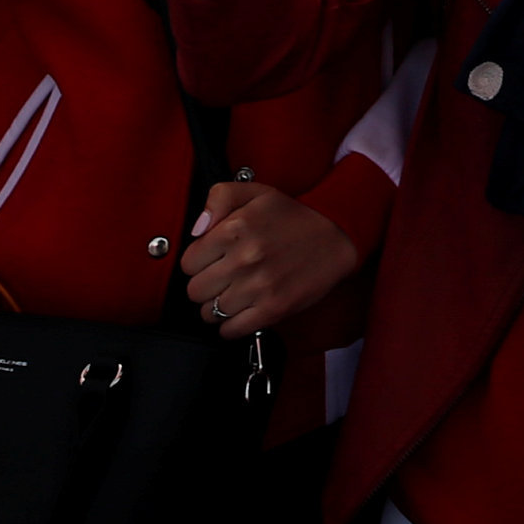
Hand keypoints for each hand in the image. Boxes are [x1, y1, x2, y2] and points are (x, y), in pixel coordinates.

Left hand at [181, 180, 359, 332]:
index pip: (187, 263)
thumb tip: (196, 230)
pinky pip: (230, 331)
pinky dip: (231, 325)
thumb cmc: (292, 216)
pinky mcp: (273, 309)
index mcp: (235, 229)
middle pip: (194, 291)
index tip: (213, 259)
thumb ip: (218, 198)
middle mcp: (244, 259)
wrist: (336, 236)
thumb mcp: (256, 192)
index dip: (198, 262)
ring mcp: (259, 287)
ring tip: (234, 293)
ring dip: (218, 306)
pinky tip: (242, 310)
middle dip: (205, 285)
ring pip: (209, 313)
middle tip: (223, 277)